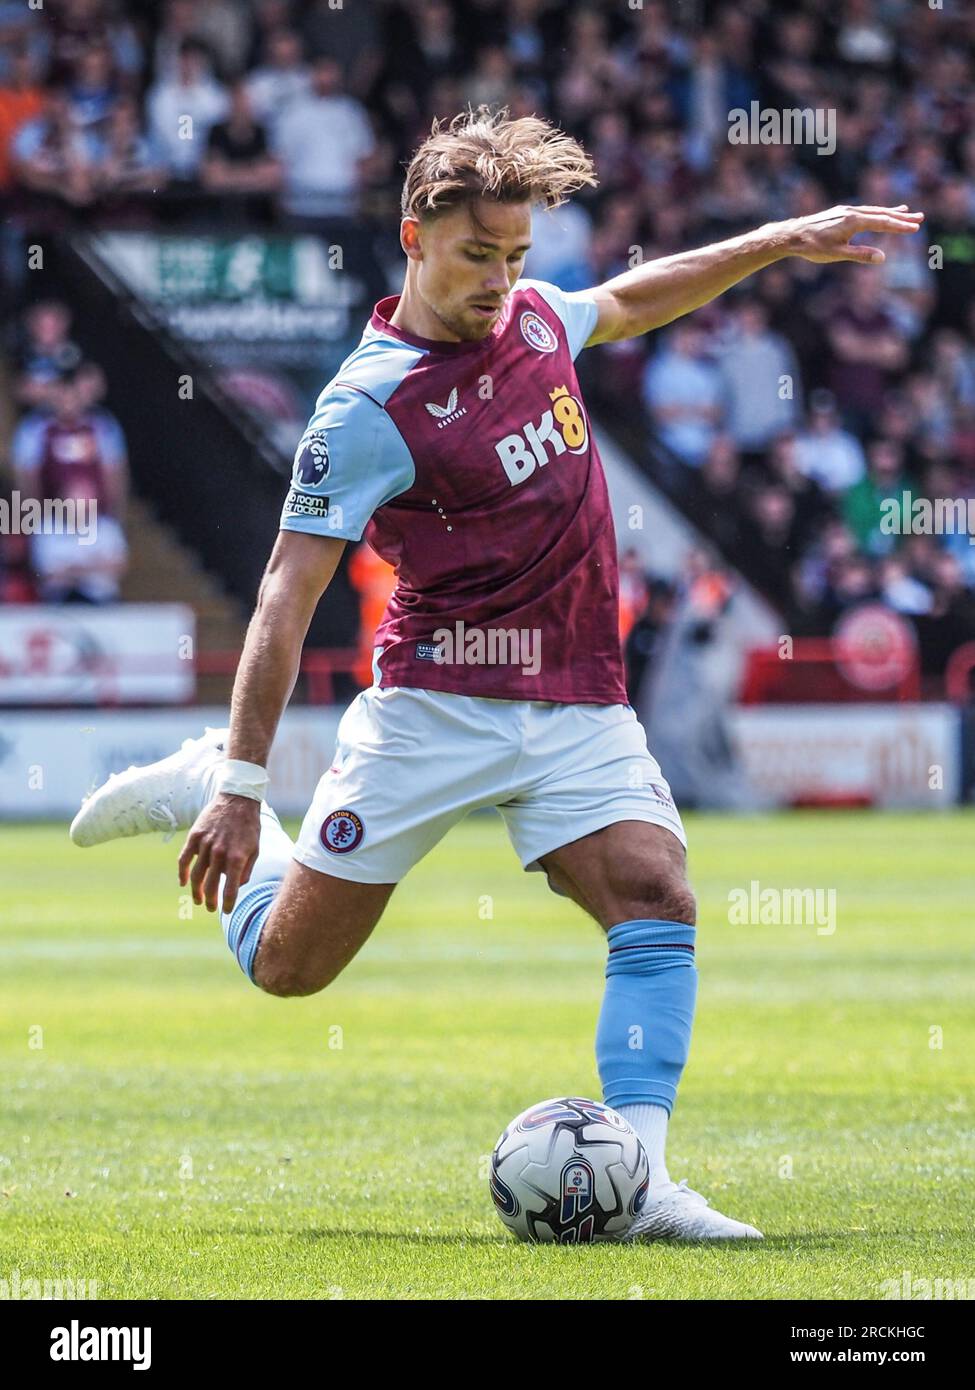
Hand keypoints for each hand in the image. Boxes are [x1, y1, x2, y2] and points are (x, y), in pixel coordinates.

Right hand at [177, 792, 260, 914]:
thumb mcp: (255, 849)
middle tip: (210, 908)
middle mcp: (220, 853)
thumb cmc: (249, 826)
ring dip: (196, 890)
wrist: (238, 799)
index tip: (227, 911)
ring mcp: (205, 844)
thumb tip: (237, 885)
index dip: (228, 904)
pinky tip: (183, 882)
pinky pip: (184, 859)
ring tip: (198, 899)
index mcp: (237, 858)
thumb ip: (246, 869)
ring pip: (196, 875)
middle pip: (211, 885)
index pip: (231, 889)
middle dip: (210, 901)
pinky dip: (182, 872)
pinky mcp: (194, 836)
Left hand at [784, 204, 923, 264]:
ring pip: (873, 210)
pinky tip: (880, 213)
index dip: (900, 226)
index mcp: (853, 221)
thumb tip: (882, 257)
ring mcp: (846, 210)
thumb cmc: (812, 247)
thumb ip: (860, 255)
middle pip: (882, 213)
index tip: (915, 228)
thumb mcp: (837, 254)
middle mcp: (852, 212)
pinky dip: (876, 212)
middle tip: (921, 218)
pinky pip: (864, 211)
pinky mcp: (840, 213)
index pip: (882, 223)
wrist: (792, 236)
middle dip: (901, 217)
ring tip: (907, 211)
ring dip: (891, 212)